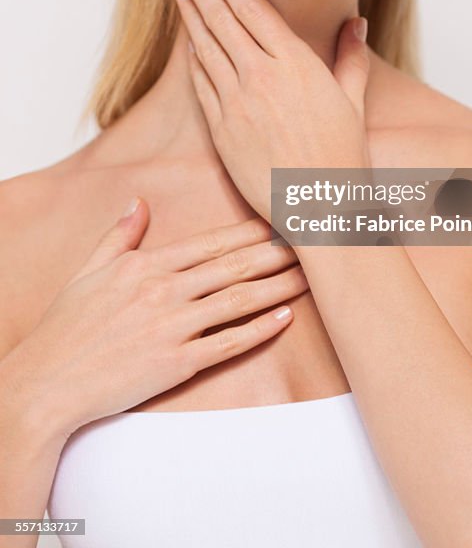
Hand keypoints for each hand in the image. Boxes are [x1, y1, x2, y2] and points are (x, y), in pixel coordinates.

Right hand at [2, 198, 307, 440]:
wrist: (47, 383)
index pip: (211, 243)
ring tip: (309, 275)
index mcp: (146, 265)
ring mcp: (172, 327)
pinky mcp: (177, 364)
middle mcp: (164, 290)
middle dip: (276, 253)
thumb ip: (120, 235)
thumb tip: (138, 202)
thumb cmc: (66, 328)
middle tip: (312, 243)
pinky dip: (259, 330)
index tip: (280, 222)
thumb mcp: (88, 271)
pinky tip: (285, 318)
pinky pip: (228, 344)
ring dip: (278, 287)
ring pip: (238, 301)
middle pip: (234, 267)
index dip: (249, 232)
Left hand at [172, 0, 371, 222]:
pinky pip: (202, 85)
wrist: (321, 208)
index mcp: (297, 64)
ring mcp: (238, 103)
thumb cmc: (343, 157)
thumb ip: (351, 57)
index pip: (254, 8)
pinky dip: (194, 60)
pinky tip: (189, 43)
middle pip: (223, 20)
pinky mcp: (222, 130)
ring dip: (191, 16)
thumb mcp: (354, 100)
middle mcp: (262, 77)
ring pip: (207, 48)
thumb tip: (357, 22)